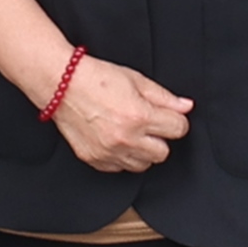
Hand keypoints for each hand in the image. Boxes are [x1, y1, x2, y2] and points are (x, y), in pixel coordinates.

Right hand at [51, 58, 193, 175]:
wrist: (62, 85)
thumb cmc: (96, 78)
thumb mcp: (136, 80)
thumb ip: (164, 97)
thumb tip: (185, 107)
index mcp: (140, 116)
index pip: (178, 129)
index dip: (175, 120)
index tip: (168, 116)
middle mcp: (126, 138)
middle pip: (163, 152)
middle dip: (159, 138)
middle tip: (147, 124)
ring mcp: (109, 152)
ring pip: (143, 165)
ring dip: (142, 150)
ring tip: (130, 132)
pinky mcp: (95, 160)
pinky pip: (120, 168)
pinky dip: (122, 157)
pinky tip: (115, 139)